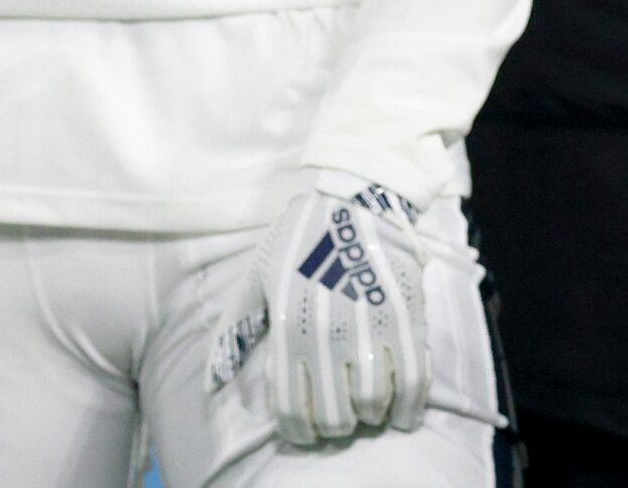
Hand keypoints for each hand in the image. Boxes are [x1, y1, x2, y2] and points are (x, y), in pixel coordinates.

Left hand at [213, 170, 430, 444]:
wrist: (354, 196)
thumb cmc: (299, 238)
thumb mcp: (255, 280)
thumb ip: (234, 333)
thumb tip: (213, 382)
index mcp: (288, 331)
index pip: (292, 410)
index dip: (300, 431)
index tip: (307, 430)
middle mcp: (329, 337)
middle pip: (335, 415)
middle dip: (336, 426)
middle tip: (340, 418)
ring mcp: (372, 328)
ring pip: (375, 403)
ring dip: (371, 415)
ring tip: (369, 409)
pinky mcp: (408, 317)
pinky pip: (415, 378)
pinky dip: (410, 404)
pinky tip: (404, 410)